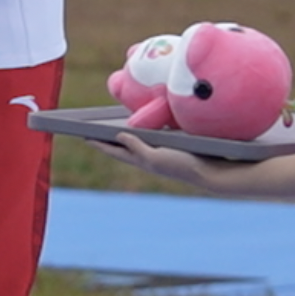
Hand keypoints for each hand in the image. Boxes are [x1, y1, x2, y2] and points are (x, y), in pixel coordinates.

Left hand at [89, 134, 217, 189]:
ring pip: (136, 141)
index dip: (99, 143)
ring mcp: (160, 152)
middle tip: (93, 126)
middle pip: (122, 145)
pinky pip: (151, 136)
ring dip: (124, 133)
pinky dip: (142, 130)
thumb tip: (119, 135)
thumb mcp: (158, 157)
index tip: (82, 134)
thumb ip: (138, 148)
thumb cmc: (184, 165)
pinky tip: (142, 122)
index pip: (115, 151)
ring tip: (111, 122)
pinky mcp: (171, 146)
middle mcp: (148, 157)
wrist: (212, 173)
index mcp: (142, 160)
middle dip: (108, 137)